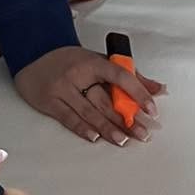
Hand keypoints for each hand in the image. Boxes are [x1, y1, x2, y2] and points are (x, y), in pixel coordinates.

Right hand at [14, 45, 163, 146]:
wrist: (36, 55)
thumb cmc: (73, 61)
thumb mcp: (100, 61)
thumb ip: (130, 75)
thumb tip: (158, 90)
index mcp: (94, 62)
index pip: (121, 76)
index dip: (138, 92)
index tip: (152, 108)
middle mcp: (78, 75)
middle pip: (105, 100)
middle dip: (125, 119)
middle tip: (142, 133)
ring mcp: (63, 89)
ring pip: (89, 112)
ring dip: (107, 128)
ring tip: (124, 140)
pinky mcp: (50, 102)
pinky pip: (69, 118)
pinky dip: (83, 128)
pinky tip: (95, 137)